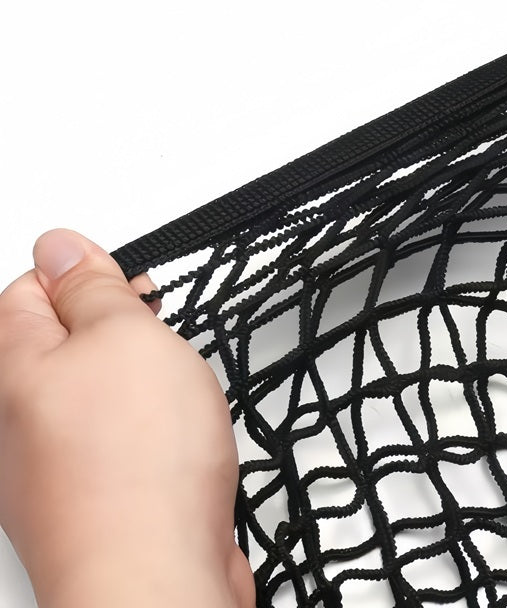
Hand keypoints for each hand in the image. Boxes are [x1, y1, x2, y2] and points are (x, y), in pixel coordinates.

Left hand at [0, 229, 254, 607]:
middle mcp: (22, 419)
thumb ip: (89, 287)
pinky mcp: (94, 498)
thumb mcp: (123, 337)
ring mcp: (54, 465)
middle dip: (120, 332)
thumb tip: (60, 246)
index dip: (84, 275)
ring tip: (175, 393)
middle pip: (65, 344)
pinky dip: (150, 429)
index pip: (29, 289)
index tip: (128, 285)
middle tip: (157, 339)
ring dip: (143, 384)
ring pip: (99, 395)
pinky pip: (120, 439)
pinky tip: (177, 439)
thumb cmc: (138, 466)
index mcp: (15, 368)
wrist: (156, 583)